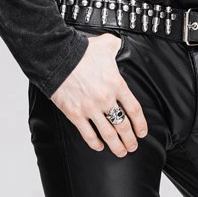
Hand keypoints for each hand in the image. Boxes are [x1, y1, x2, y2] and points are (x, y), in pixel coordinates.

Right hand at [50, 33, 147, 157]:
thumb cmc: (80, 50)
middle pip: (123, 127)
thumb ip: (115, 46)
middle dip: (130, 140)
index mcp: (116, 84)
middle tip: (132, 146)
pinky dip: (95, 143)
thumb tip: (119, 44)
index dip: (140, 124)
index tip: (141, 132)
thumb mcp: (104, 44)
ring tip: (121, 152)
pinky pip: (88, 135)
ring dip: (117, 146)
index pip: (134, 110)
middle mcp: (106, 99)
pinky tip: (100, 146)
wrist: (55, 55)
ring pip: (108, 134)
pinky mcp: (75, 114)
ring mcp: (90, 108)